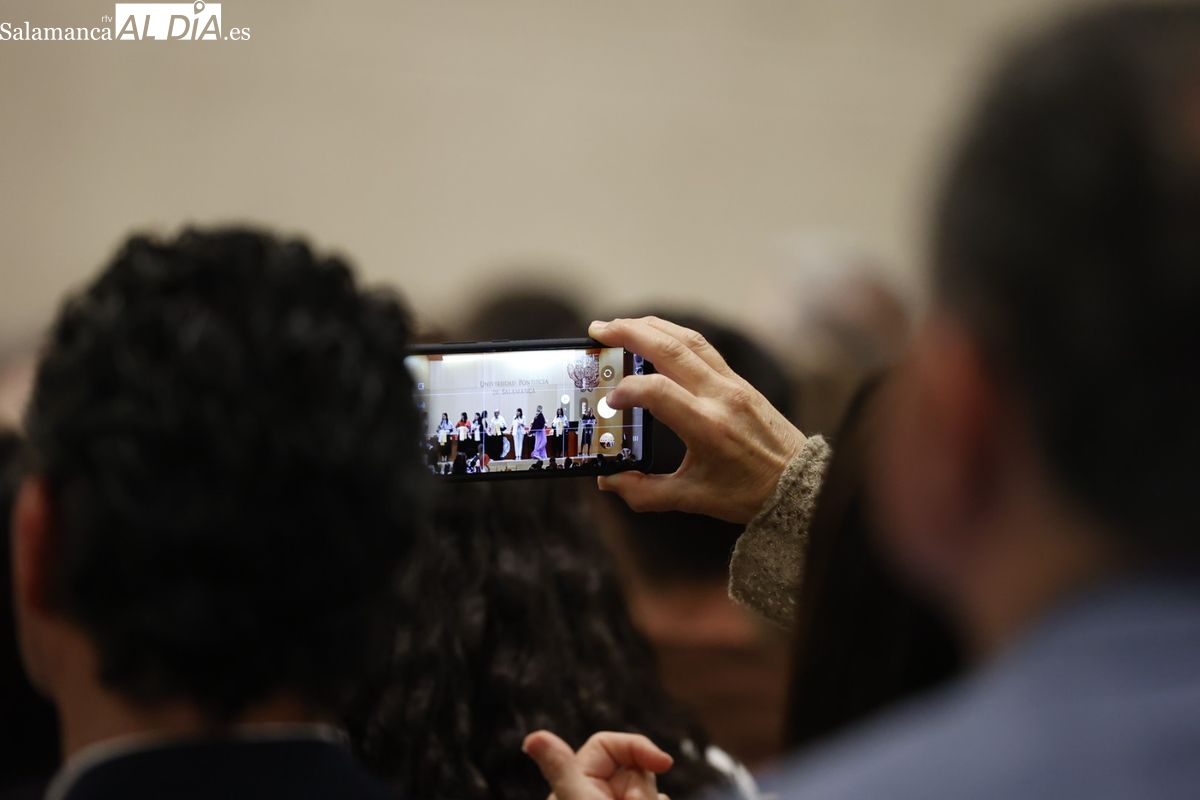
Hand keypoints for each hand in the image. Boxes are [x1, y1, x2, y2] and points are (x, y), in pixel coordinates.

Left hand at [523, 730, 672, 799]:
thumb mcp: (578, 799)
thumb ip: (563, 768)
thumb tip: (532, 738)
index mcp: (575, 782)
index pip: (610, 745)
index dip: (639, 747)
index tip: (663, 763)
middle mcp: (594, 794)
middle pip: (635, 768)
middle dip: (643, 788)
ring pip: (648, 791)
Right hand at [590, 316, 806, 523]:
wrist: (799, 483)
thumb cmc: (748, 493)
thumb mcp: (693, 499)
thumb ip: (645, 492)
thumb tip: (608, 482)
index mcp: (708, 427)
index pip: (658, 391)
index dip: (627, 390)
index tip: (609, 401)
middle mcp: (721, 397)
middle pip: (670, 348)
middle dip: (629, 332)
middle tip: (598, 329)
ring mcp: (733, 384)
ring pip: (688, 339)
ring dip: (651, 326)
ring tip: (620, 325)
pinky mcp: (740, 382)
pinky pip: (703, 348)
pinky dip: (674, 335)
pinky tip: (655, 336)